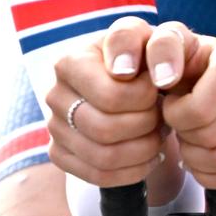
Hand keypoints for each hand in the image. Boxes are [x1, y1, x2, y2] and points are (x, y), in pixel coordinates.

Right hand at [44, 16, 177, 186]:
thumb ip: (152, 43)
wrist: (136, 79)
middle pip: (105, 130)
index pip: (111, 97)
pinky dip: (132, 171)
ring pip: (103, 157)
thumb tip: (124, 71)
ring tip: (157, 134)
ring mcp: (54, 127)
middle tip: (160, 114)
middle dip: (145, 126)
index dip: (144, 98)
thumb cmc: (146, 58)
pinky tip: (148, 154)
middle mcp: (55, 95)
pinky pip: (98, 176)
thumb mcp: (156, 38)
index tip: (157, 86)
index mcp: (70, 62)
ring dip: (143, 150)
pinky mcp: (61, 154)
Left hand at [159, 36, 215, 193]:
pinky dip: (211, 175)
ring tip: (191, 141)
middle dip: (185, 137)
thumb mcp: (176, 49)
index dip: (176, 115)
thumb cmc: (194, 69)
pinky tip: (203, 158)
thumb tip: (163, 77)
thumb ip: (161, 47)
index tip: (172, 105)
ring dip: (196, 158)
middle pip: (211, 137)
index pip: (200, 109)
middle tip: (181, 126)